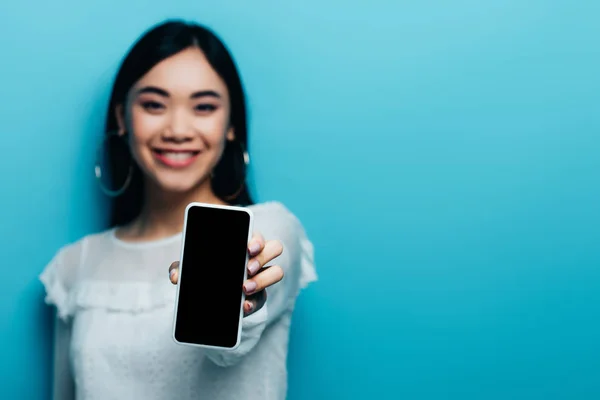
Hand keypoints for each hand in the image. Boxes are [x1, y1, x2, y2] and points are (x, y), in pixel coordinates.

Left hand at [168, 232, 284, 316]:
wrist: (206, 295)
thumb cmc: (202, 270)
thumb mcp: (190, 266)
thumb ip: (181, 267)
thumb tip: (175, 276)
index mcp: (244, 243)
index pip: (257, 235)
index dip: (257, 239)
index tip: (248, 248)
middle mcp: (258, 257)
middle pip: (275, 248)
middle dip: (262, 257)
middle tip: (246, 269)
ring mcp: (261, 276)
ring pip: (277, 272)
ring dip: (263, 280)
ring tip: (244, 289)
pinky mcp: (259, 296)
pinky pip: (264, 298)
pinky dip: (254, 303)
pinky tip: (244, 307)